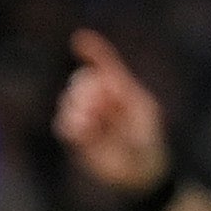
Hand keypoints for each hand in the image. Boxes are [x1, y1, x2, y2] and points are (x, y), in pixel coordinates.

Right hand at [55, 29, 172, 193]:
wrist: (142, 171)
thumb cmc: (147, 139)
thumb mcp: (142, 109)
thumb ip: (122, 89)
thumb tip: (101, 75)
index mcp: (118, 90)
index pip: (104, 66)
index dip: (94, 51)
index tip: (80, 39)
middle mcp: (100, 101)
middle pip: (83, 81)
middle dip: (89, 89)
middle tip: (103, 105)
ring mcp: (87, 118)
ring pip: (69, 101)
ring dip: (80, 107)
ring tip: (93, 121)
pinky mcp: (77, 138)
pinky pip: (63, 124)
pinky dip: (70, 124)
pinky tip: (82, 130)